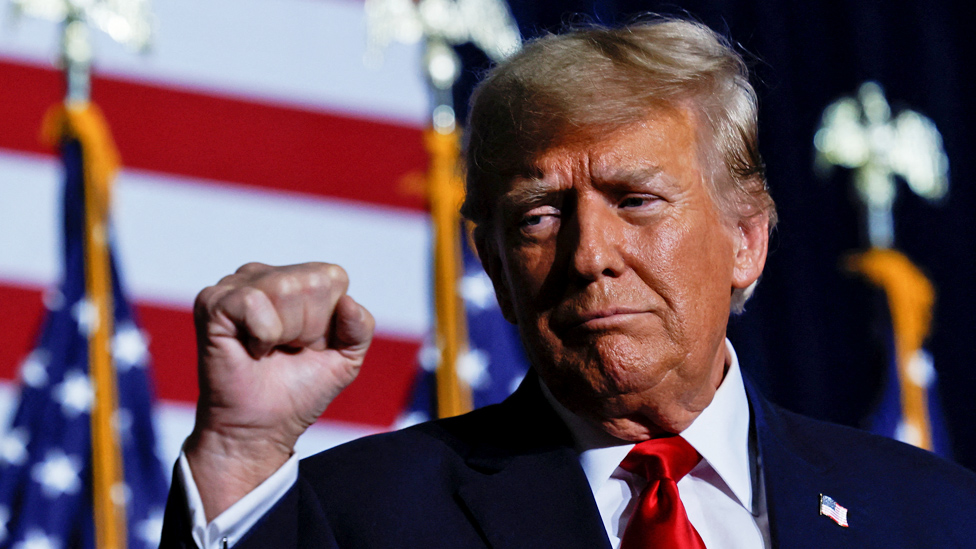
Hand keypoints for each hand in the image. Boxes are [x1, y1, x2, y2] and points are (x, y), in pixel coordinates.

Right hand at [183, 262, 373, 518]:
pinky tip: (250, 349)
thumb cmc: (298, 391)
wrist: (259, 428)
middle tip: (286, 350)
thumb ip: (360, 327)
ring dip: (284, 333)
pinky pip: (254, 302)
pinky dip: (261, 334)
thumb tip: (348, 301)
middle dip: (307, 328)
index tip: (309, 345)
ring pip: (284, 288)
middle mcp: (267, 275)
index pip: (333, 278)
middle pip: (311, 283)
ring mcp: (236, 284)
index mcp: (299, 279)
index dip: (329, 321)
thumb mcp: (346, 359)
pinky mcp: (212, 302)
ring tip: (268, 350)